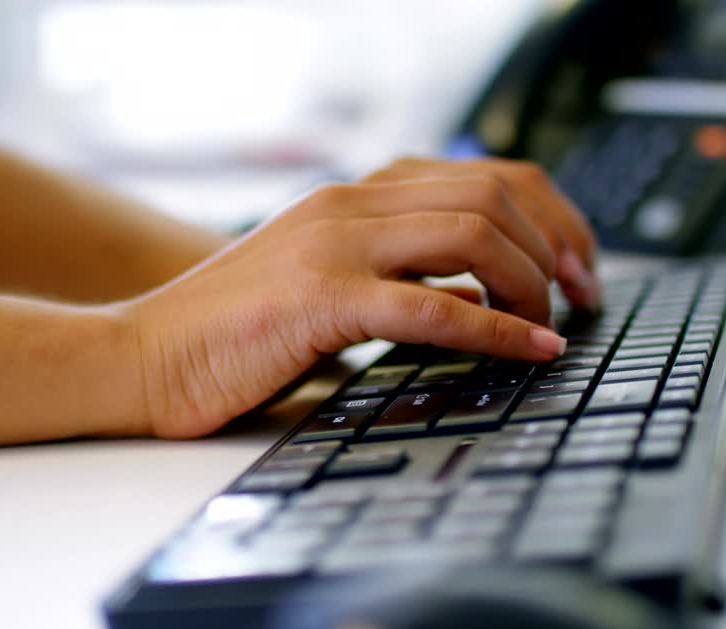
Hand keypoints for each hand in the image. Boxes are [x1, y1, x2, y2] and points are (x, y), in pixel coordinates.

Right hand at [119, 158, 590, 438]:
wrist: (142, 356)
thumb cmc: (229, 334)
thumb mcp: (327, 288)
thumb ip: (396, 277)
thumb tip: (476, 295)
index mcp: (354, 197)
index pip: (483, 175)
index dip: (549, 215)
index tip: (575, 268)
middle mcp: (350, 205)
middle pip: (494, 192)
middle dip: (557, 244)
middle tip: (582, 298)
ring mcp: (333, 245)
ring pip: (473, 233)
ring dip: (531, 282)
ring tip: (549, 325)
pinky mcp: (318, 299)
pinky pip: (432, 306)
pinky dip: (497, 330)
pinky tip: (530, 351)